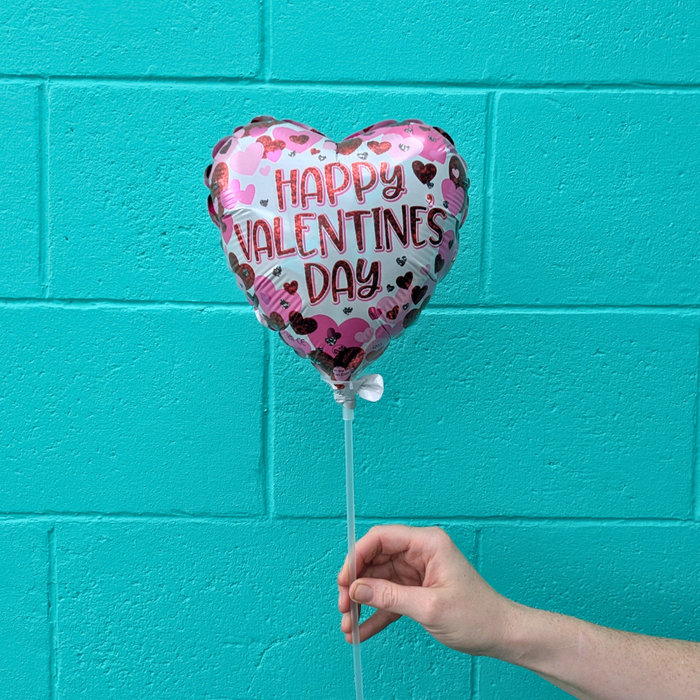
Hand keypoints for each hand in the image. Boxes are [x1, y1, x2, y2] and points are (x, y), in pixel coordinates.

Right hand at [337, 524, 516, 656]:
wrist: (501, 635)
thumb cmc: (477, 615)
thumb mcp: (429, 607)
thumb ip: (389, 596)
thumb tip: (356, 588)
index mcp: (427, 543)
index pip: (382, 537)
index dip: (358, 555)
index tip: (344, 579)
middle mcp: (419, 553)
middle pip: (375, 559)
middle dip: (355, 583)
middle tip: (343, 606)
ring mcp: (416, 572)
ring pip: (377, 580)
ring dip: (361, 602)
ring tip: (347, 624)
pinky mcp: (416, 590)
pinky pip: (387, 598)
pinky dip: (374, 614)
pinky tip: (360, 630)